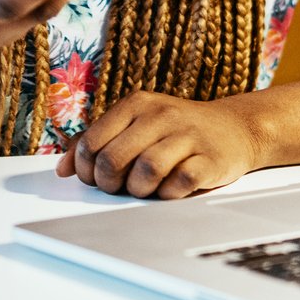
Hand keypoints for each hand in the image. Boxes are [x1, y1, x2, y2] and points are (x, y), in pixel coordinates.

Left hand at [55, 91, 267, 198]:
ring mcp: (187, 135)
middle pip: (113, 159)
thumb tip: (63, 170)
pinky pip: (179, 183)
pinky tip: (171, 189)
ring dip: (138, 190)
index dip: (87, 169)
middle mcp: (161, 115)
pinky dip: (169, 194)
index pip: (93, 142)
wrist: (236, 128)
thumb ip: (97, 142)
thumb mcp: (137, 125)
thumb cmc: (177, 131)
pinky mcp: (210, 159)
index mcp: (136, 104)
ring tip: (145, 188)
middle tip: (119, 187)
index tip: (97, 178)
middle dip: (109, 183)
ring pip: (145, 171)